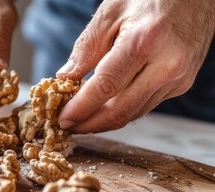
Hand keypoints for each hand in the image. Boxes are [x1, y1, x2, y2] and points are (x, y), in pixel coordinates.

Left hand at [56, 0, 214, 132]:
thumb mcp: (112, 11)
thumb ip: (87, 46)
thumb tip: (65, 77)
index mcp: (145, 42)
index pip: (105, 87)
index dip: (81, 108)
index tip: (63, 118)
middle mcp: (167, 65)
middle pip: (121, 110)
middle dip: (90, 124)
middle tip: (68, 127)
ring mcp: (178, 77)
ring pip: (134, 112)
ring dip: (105, 122)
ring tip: (82, 122)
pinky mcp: (182, 83)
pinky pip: (146, 105)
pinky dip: (123, 111)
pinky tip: (104, 110)